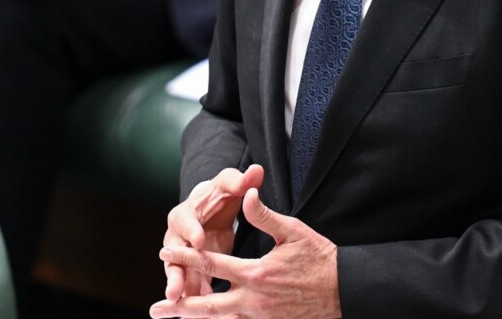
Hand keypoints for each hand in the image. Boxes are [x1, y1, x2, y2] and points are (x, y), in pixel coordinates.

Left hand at [151, 188, 340, 318]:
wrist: (344, 289)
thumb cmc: (319, 258)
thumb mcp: (293, 231)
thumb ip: (265, 216)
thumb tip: (247, 195)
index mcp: (256, 273)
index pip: (212, 263)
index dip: (186, 256)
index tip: (165, 250)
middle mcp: (253, 299)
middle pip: (208, 305)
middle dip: (180, 305)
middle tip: (157, 307)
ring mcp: (260, 316)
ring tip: (173, 317)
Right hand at [163, 165, 265, 301]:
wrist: (212, 207)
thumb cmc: (220, 194)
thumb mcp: (229, 184)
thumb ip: (241, 180)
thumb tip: (256, 170)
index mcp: (186, 213)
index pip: (185, 220)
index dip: (191, 230)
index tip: (199, 240)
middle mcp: (179, 236)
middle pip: (173, 255)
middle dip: (175, 273)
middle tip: (176, 289)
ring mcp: (183, 255)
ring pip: (179, 275)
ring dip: (180, 292)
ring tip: (180, 309)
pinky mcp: (192, 269)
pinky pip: (191, 286)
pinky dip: (192, 300)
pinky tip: (195, 315)